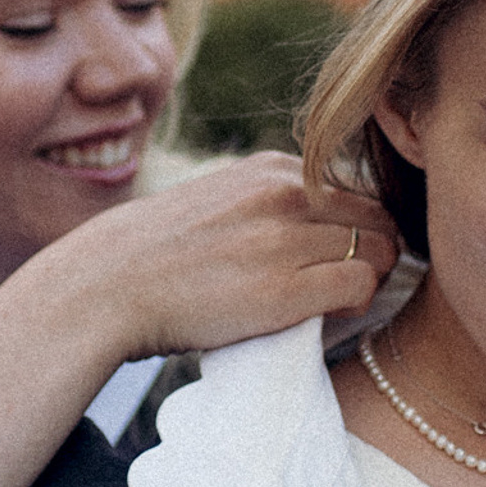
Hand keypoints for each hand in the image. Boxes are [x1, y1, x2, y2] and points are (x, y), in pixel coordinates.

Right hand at [56, 152, 396, 363]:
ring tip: (332, 305)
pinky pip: (361, 285)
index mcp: (272, 169)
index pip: (358, 191)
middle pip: (380, 217)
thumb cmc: (160, 257)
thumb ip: (268, 203)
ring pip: (380, 250)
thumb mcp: (219, 202)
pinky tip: (324, 317)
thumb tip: (321, 222)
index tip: (341, 260)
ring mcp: (285, 237)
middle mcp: (285, 192)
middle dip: (377, 253)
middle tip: (348, 288)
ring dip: (368, 280)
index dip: (361, 230)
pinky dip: (356, 304)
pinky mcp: (284, 288)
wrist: (105, 287)